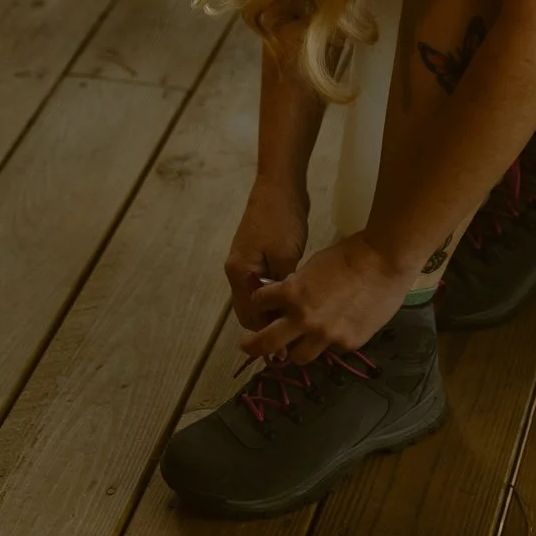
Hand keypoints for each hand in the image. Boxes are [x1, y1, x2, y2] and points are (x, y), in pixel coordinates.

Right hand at [224, 178, 308, 330]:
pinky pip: (265, 287)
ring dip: (273, 313)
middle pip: (249, 312)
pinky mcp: (258, 257)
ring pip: (257, 301)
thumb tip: (286, 317)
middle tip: (296, 339)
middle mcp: (237, 272)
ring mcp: (246, 264)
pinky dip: (276, 299)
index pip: (249, 316)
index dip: (267, 334)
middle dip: (269, 327)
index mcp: (239, 273)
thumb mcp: (285, 256)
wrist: (279, 187)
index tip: (289, 348)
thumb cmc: (281, 220)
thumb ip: (282, 288)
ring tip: (298, 324)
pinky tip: (295, 303)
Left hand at [240, 234, 410, 364]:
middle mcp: (304, 318)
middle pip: (267, 344)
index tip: (260, 307)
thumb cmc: (350, 255)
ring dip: (294, 349)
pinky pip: (330, 350)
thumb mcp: (313, 266)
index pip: (259, 304)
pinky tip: (337, 330)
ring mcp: (326, 335)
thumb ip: (297, 287)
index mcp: (292, 293)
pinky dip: (328, 343)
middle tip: (247, 346)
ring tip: (296, 345)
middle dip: (253, 346)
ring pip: (298, 357)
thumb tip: (288, 299)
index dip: (258, 304)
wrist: (386, 261)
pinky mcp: (348, 344)